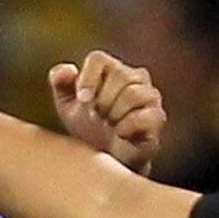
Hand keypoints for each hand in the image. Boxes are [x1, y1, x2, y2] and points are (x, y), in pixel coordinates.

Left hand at [48, 51, 166, 174]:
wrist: (105, 159)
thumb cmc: (87, 127)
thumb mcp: (67, 106)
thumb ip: (61, 83)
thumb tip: (66, 71)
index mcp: (111, 69)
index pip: (98, 59)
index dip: (87, 78)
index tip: (81, 99)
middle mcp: (135, 77)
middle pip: (119, 74)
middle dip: (102, 100)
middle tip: (97, 116)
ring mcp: (150, 96)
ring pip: (132, 94)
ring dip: (113, 114)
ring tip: (109, 125)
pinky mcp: (157, 118)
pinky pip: (143, 116)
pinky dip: (126, 128)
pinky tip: (120, 134)